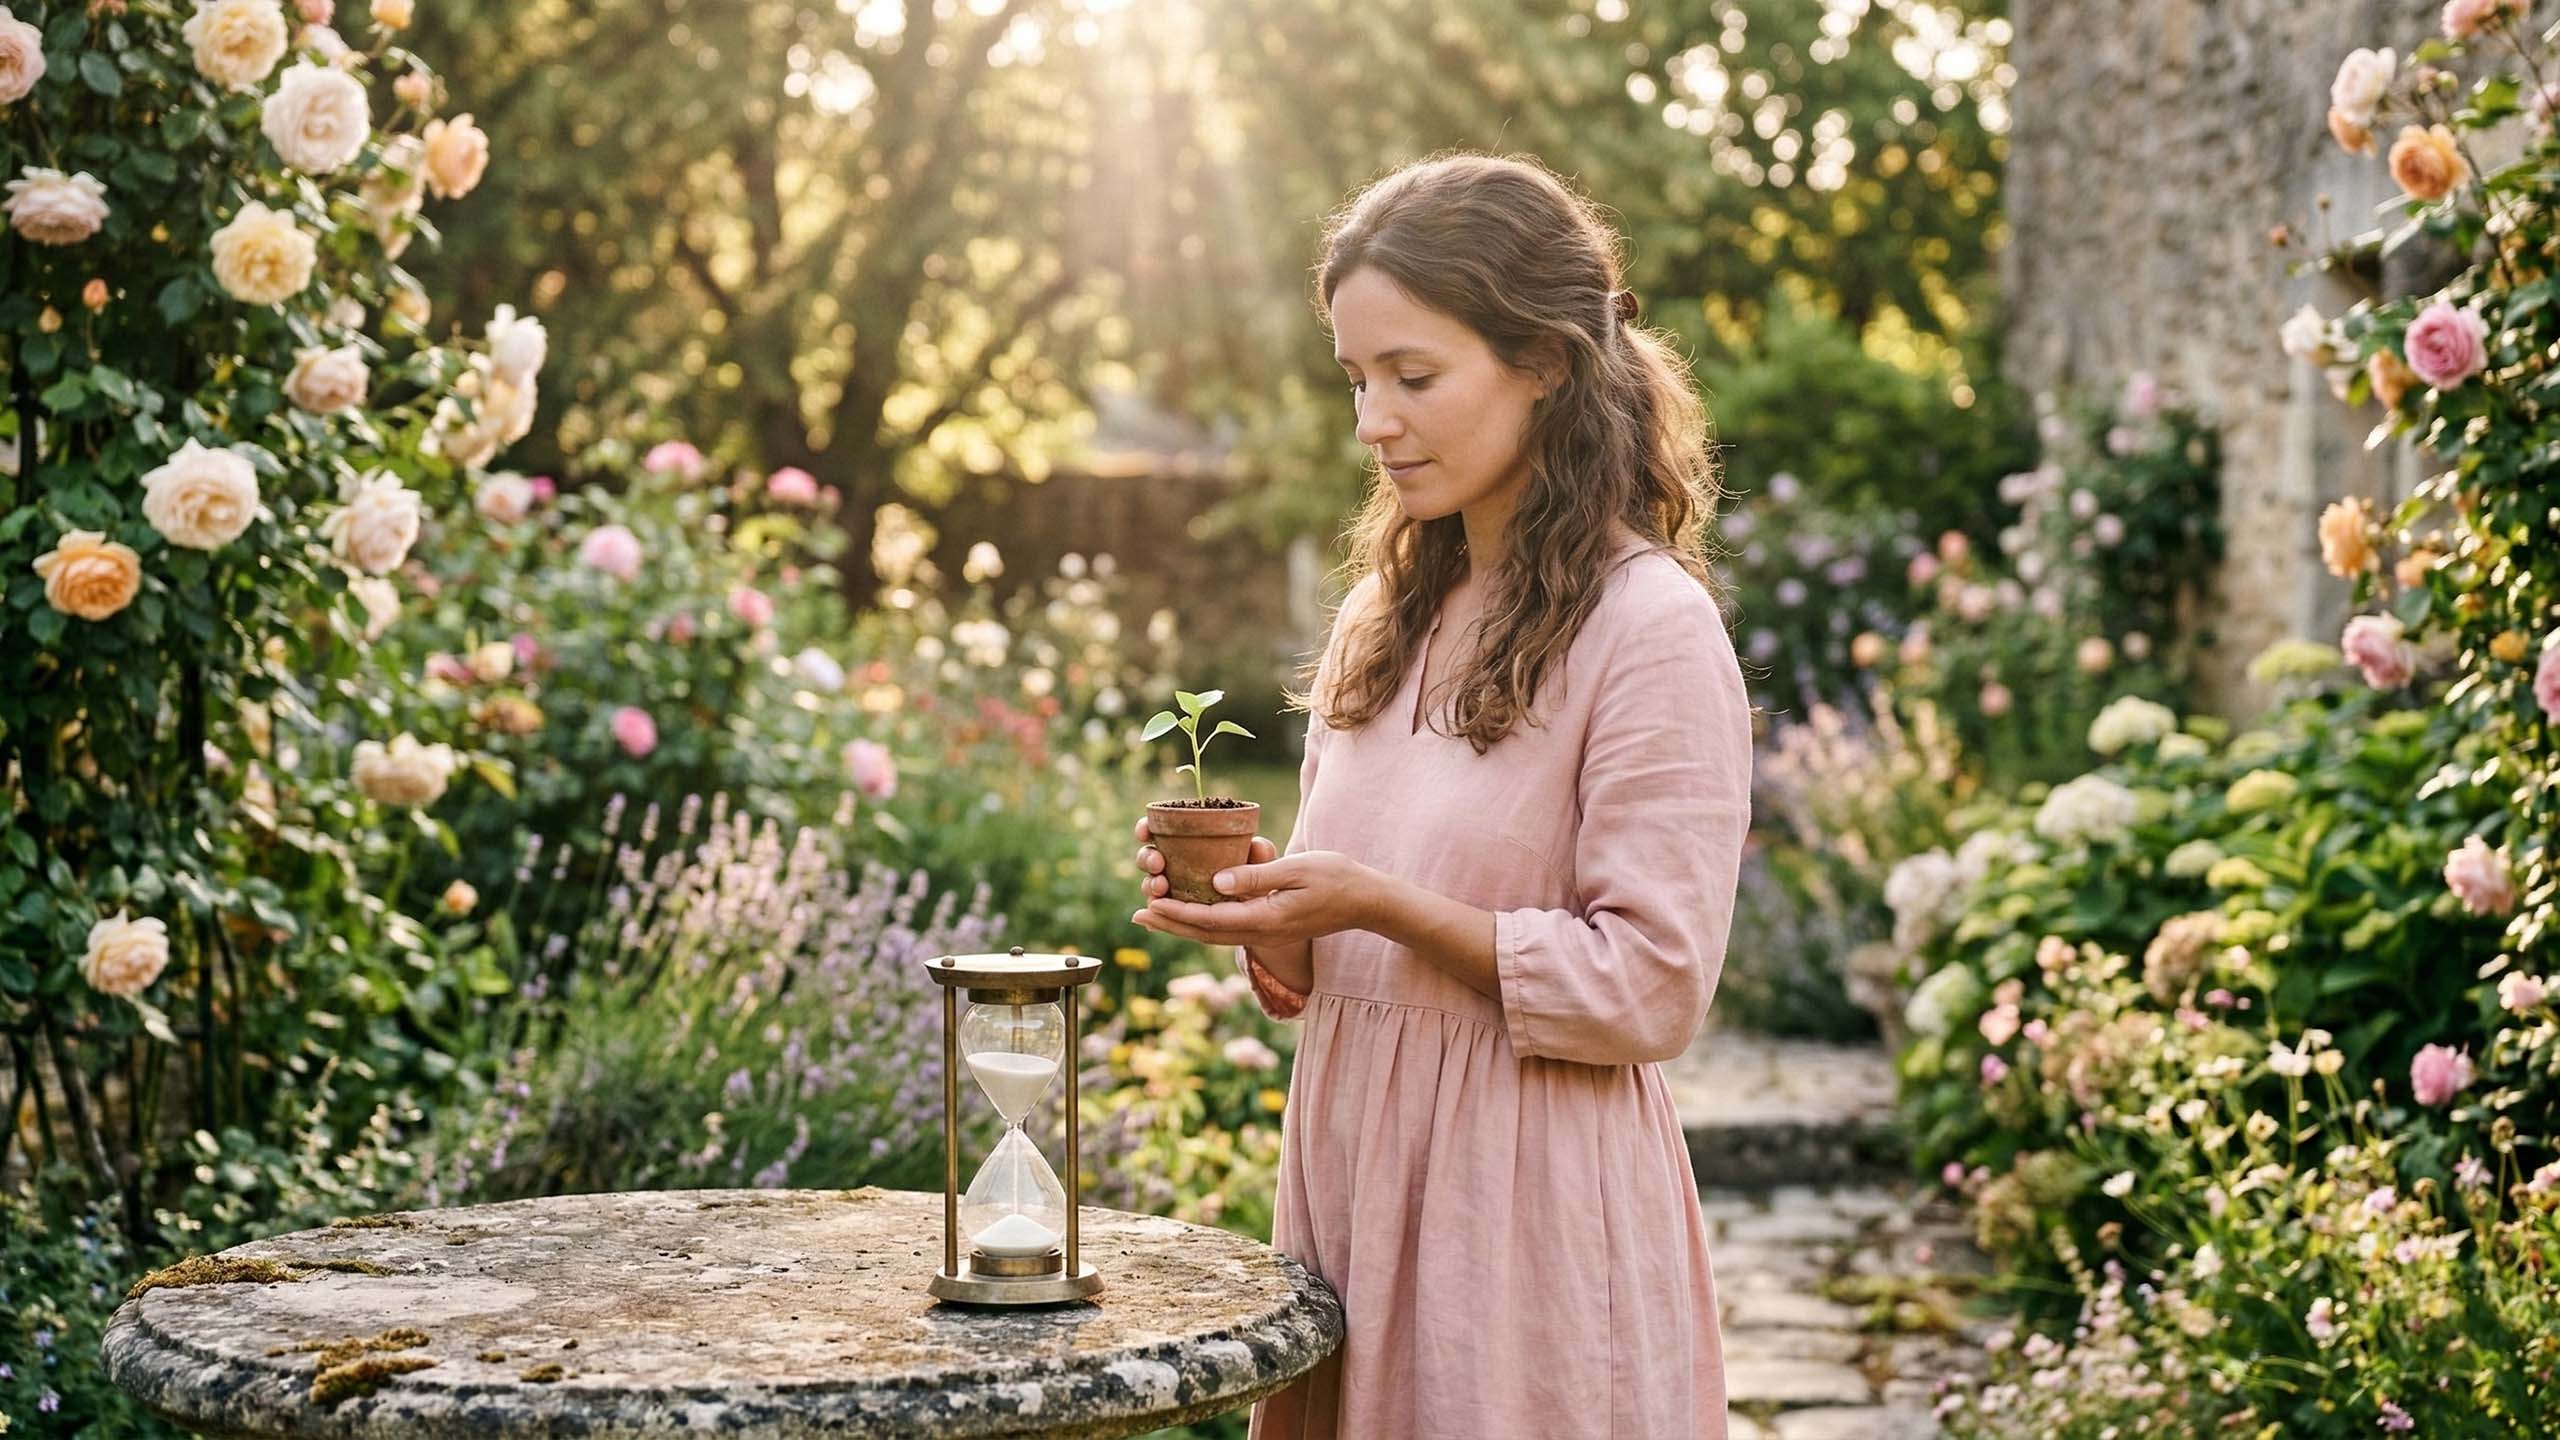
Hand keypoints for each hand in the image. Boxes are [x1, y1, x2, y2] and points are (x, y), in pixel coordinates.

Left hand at [1132, 817, 1378, 948]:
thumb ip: (1257, 877)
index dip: (1178, 914)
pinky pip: (1230, 929)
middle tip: (1137, 917)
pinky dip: (1205, 922)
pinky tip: (1193, 914)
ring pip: (1216, 934)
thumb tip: (1217, 881)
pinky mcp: (1272, 928)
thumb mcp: (1297, 870)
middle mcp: (1262, 932)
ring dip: (1183, 926)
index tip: (1150, 906)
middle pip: (1206, 934)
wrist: (1368, 901)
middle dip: (1170, 925)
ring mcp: (1268, 933)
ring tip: (1155, 917)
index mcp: (1266, 919)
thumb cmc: (1337, 878)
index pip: (1211, 920)